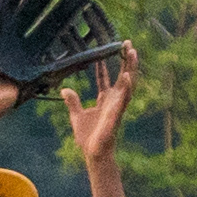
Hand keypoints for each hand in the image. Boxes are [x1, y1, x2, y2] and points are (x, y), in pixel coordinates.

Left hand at [61, 42, 138, 165]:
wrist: (93, 153)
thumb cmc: (88, 138)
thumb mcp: (76, 116)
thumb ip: (73, 102)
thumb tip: (65, 90)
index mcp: (104, 100)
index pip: (105, 78)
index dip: (105, 65)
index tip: (104, 51)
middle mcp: (114, 101)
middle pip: (122, 76)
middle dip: (125, 60)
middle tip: (127, 43)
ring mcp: (117, 106)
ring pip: (128, 83)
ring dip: (130, 68)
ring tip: (132, 52)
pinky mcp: (117, 113)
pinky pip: (124, 99)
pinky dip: (126, 87)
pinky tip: (127, 75)